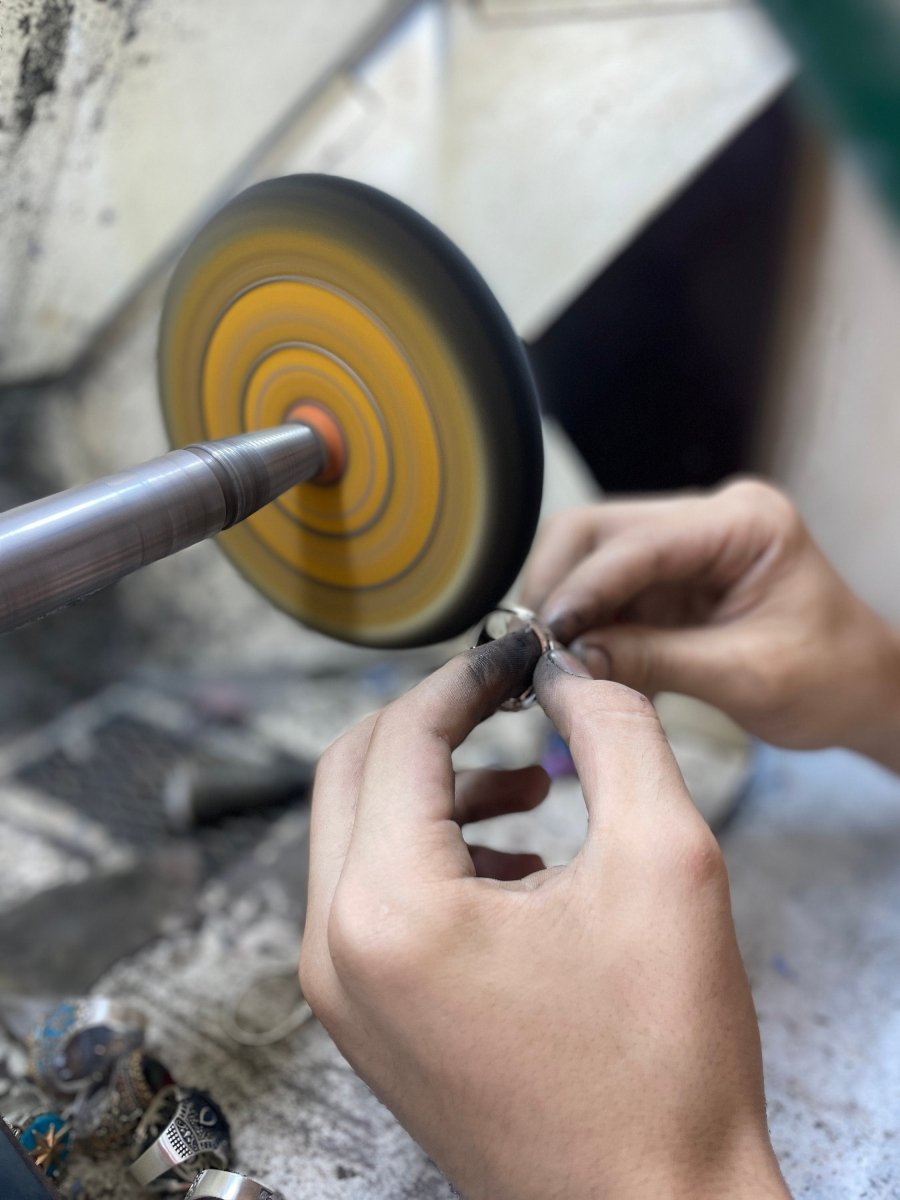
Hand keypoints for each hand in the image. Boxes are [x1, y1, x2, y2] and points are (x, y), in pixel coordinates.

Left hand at [301, 635, 788, 1199]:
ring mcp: (342, 993)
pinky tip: (516, 866)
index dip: (466, 677)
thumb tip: (569, 673)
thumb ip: (614, 732)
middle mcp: (337, 950)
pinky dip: (431, 852)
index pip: (401, 737)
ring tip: (530, 793)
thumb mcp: (665, 860)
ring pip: (357, 830)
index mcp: (389, 908)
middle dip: (435, 721)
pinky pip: (372, 894)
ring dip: (435, 786)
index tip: (520, 655)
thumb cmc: (662, 1065)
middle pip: (352, 771)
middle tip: (511, 702)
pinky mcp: (366, 1020)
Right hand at [523, 479, 899, 769]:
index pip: (639, 543)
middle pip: (598, 531)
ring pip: (590, 558)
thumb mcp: (745, 676)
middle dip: (558, 586)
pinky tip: (572, 661)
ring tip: (547, 661)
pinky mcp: (669, 579)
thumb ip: (654, 660)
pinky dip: (583, 625)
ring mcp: (684, 546)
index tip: (545, 635)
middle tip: (534, 647)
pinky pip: (606, 592)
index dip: (583, 588)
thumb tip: (569, 661)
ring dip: (563, 607)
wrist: (862, 692)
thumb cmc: (830, 679)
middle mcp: (708, 519)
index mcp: (745, 522)